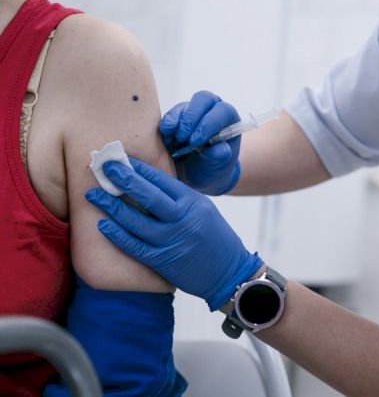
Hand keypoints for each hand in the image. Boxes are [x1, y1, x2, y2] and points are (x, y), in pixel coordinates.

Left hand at [84, 158, 262, 310]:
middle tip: (103, 167)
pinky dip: (117, 235)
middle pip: (148, 196)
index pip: (162, 180)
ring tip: (93, 194)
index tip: (121, 159)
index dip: (139, 169)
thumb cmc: (216, 238)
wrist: (230, 273)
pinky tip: (102, 224)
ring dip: (112, 206)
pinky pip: (135, 246)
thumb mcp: (204, 210)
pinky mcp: (163, 261)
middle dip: (123, 180)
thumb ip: (180, 199)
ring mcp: (172, 241)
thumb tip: (149, 185)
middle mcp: (182, 219)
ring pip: (136, 221)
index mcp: (193, 203)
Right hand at [160, 91, 240, 194]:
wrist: (195, 174)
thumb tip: (221, 150)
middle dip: (191, 118)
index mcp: (229, 120)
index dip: (209, 123)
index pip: (223, 111)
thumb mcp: (217, 166)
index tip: (196, 142)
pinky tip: (166, 137)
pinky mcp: (176, 117)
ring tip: (174, 141)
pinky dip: (167, 125)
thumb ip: (219, 157)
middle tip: (183, 138)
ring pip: (185, 106)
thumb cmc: (211, 168)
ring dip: (177, 122)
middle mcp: (212, 111)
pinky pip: (170, 115)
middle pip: (203, 99)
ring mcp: (193, 112)